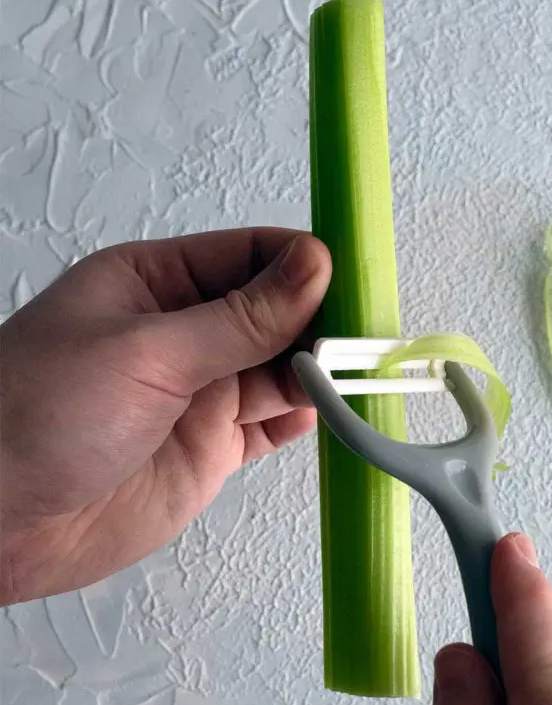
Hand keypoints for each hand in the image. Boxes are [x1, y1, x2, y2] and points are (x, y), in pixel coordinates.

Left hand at [0, 229, 330, 603]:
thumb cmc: (33, 416)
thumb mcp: (145, 352)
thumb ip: (237, 318)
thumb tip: (311, 267)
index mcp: (156, 282)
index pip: (250, 255)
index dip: (302, 264)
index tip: (347, 281)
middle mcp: (183, 333)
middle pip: (275, 311)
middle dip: (321, 320)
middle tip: (365, 337)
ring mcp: (199, 392)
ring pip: (281, 368)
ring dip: (321, 370)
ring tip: (359, 376)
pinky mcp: (209, 449)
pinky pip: (272, 423)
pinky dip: (307, 417)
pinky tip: (332, 412)